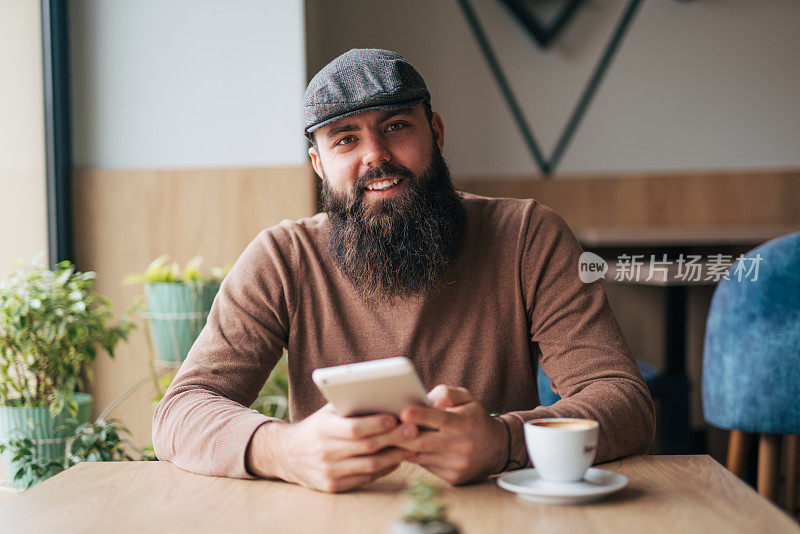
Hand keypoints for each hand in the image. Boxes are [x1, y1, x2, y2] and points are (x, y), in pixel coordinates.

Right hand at [248, 403, 418, 492]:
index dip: (376, 424)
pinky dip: (383, 470)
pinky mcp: (332, 486)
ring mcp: (328, 471)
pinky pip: (364, 479)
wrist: (287, 454)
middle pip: (366, 447)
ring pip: (369, 466)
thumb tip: (383, 395)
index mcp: (323, 428)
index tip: (395, 418)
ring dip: (394, 456)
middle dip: (393, 439)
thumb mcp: (327, 412)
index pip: (354, 428)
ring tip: (411, 447)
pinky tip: (395, 460)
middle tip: (414, 431)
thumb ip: (350, 405)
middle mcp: (324, 451)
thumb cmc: (317, 427)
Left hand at [398, 385, 506, 484]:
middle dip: (401, 436)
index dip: (421, 416)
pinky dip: (415, 457)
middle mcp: (463, 446)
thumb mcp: (467, 398)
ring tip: (388, 437)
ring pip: (421, 456)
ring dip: (403, 447)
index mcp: (465, 423)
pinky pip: (426, 466)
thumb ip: (447, 393)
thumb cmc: (474, 418)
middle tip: (383, 429)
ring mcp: (458, 465)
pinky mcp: (454, 478)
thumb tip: (427, 398)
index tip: (403, 413)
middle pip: (424, 442)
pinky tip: (407, 448)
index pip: (440, 419)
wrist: (498, 448)